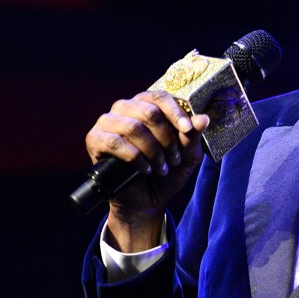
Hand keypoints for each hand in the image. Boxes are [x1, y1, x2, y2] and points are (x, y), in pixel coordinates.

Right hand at [84, 90, 208, 250]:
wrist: (146, 201)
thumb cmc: (166, 171)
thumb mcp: (187, 155)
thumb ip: (193, 136)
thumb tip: (203, 118)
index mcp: (146, 104)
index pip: (160, 97)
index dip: (176, 112)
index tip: (188, 129)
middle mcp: (125, 107)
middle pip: (148, 111)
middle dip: (166, 138)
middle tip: (174, 158)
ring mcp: (108, 122)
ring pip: (133, 127)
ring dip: (152, 150)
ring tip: (161, 167)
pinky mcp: (95, 139)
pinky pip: (115, 142)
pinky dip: (134, 157)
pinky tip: (144, 169)